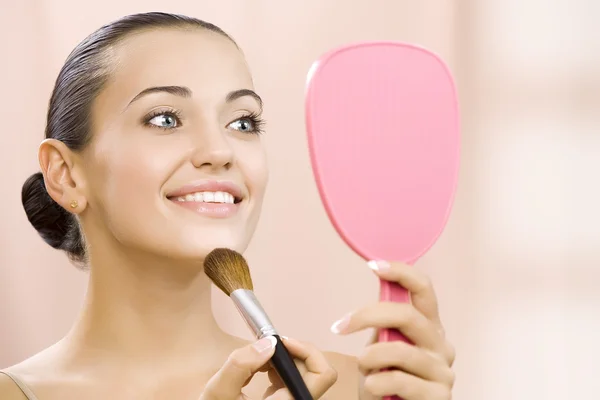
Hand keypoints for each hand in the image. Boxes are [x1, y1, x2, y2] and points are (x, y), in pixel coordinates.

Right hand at [200, 336, 336, 399]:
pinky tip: (259, 369)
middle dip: (291, 352)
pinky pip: (292, 378)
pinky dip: (278, 367)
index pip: (322, 376)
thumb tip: (268, 343)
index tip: (283, 342)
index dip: (308, 352)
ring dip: (283, 359)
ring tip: (257, 360)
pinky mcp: (285, 399)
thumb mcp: (219, 391)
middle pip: (313, 370)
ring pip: (303, 372)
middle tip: (266, 345)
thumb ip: (240, 366)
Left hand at [330, 261, 455, 399]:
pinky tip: (373, 386)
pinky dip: (377, 382)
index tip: (373, 265)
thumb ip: (385, 321)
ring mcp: (442, 371)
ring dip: (371, 357)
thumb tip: (376, 278)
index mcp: (428, 327)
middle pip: (408, 315)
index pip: (424, 289)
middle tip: (341, 326)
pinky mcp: (439, 396)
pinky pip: (401, 381)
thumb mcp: (383, 344)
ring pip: (402, 351)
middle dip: (369, 316)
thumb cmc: (387, 380)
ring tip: (362, 366)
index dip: (401, 272)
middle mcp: (441, 345)